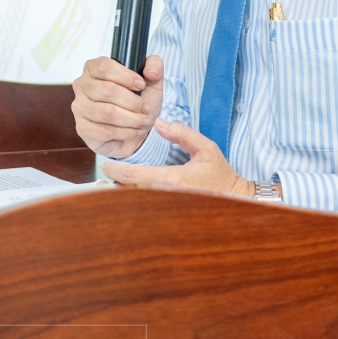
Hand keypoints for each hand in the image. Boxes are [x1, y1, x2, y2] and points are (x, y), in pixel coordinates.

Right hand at [72, 54, 164, 158]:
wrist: (133, 132)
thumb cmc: (137, 103)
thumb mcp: (151, 82)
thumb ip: (155, 66)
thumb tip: (150, 72)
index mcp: (93, 68)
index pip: (105, 67)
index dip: (126, 77)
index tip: (142, 85)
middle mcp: (82, 85)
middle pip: (107, 90)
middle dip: (133, 102)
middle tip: (145, 109)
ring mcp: (79, 107)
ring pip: (107, 112)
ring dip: (131, 119)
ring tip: (143, 121)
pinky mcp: (82, 128)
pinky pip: (105, 130)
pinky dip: (126, 132)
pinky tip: (134, 131)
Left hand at [100, 118, 253, 197]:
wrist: (237, 201)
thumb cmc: (221, 175)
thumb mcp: (206, 148)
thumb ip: (182, 133)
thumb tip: (158, 122)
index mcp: (175, 180)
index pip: (137, 176)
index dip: (117, 171)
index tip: (106, 165)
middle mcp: (169, 197)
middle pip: (132, 194)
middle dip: (114, 188)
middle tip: (99, 181)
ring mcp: (170, 209)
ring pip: (138, 205)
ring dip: (121, 199)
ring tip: (105, 190)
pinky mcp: (172, 216)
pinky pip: (148, 212)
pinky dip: (134, 206)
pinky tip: (124, 202)